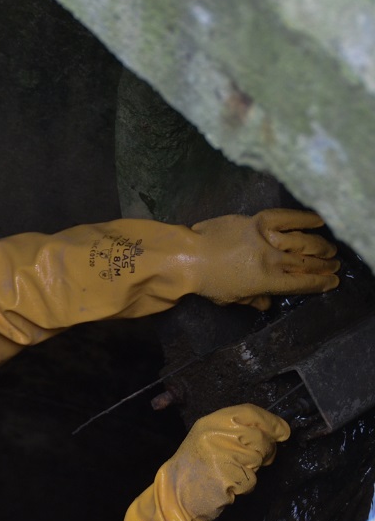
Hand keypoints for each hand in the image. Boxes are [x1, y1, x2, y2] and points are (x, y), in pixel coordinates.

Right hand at [166, 404, 289, 520]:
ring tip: (236, 470)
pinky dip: (247, 483)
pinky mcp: (228, 476)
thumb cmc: (196, 465)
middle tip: (259, 458)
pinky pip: (251, 478)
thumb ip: (236, 430)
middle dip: (266, 449)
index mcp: (211, 421)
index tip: (283, 431)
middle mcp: (216, 434)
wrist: (176, 491)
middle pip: (259, 436)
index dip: (271, 421)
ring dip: (254, 468)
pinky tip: (230, 483)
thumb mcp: (210, 437)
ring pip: (257, 458)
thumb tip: (273, 431)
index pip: (249, 412)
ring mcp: (221, 455)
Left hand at [190, 208, 339, 309]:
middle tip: (334, 264)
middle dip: (325, 264)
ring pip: (303, 240)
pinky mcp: (256, 221)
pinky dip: (303, 218)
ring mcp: (265, 238)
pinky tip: (318, 220)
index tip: (332, 281)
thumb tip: (268, 304)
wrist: (187, 256)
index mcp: (267, 281)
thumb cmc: (206, 282)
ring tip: (328, 248)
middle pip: (308, 262)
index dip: (321, 283)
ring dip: (320, 245)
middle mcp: (272, 259)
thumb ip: (253, 299)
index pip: (302, 283)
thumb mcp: (230, 298)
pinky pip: (285, 217)